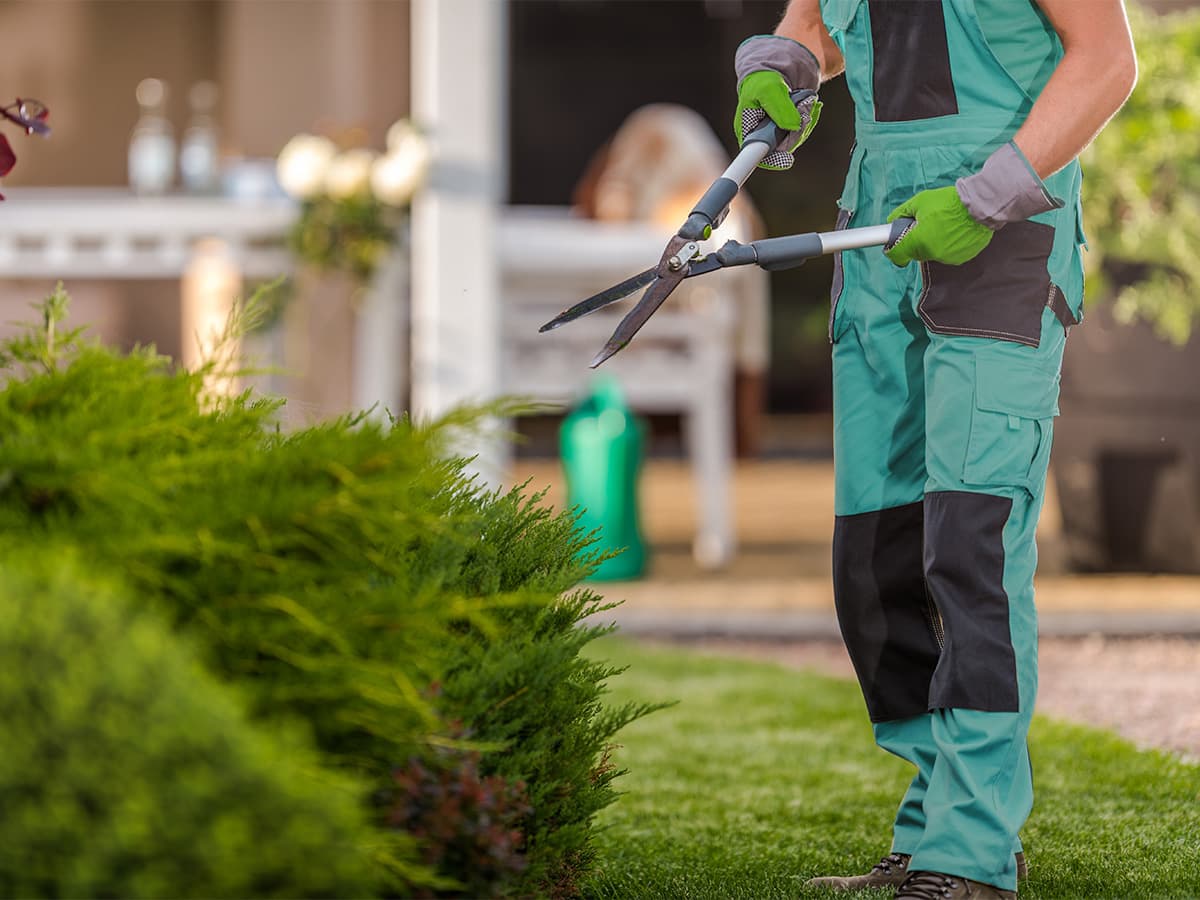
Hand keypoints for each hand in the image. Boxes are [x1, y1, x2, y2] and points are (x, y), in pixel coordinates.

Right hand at [733, 35, 821, 170]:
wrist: (774, 66)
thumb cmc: (763, 77)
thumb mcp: (769, 88)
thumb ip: (780, 109)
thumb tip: (794, 127)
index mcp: (747, 130)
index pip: (757, 156)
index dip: (772, 160)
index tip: (786, 158)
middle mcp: (760, 136)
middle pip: (781, 150)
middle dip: (796, 132)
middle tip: (803, 110)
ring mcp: (775, 134)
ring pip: (794, 140)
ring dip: (805, 121)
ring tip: (806, 100)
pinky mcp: (788, 129)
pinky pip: (802, 131)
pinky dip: (809, 118)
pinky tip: (810, 104)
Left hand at [884, 186, 993, 266]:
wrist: (980, 205)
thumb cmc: (950, 202)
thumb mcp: (920, 201)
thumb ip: (902, 213)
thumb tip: (892, 222)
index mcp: (918, 241)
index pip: (897, 256)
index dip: (893, 250)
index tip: (894, 245)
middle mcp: (932, 253)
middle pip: (915, 253)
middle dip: (916, 241)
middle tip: (925, 225)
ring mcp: (947, 258)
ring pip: (932, 254)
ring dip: (933, 243)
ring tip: (943, 225)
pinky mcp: (961, 258)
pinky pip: (948, 254)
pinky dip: (948, 245)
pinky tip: (955, 231)